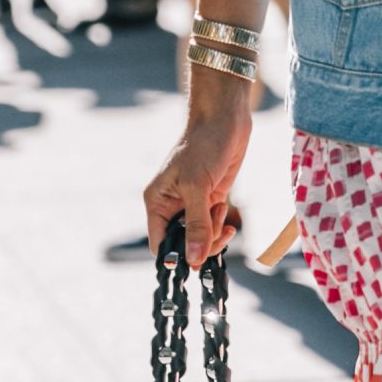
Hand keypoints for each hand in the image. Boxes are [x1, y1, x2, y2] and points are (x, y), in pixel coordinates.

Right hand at [143, 92, 250, 267]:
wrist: (225, 120)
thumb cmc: (203, 146)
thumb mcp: (198, 187)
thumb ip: (197, 225)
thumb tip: (193, 259)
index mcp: (157, 203)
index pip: (160, 244)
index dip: (175, 256)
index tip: (194, 260)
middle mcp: (171, 207)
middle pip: (184, 244)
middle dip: (202, 242)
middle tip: (217, 230)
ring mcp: (192, 205)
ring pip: (201, 237)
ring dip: (214, 231)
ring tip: (219, 208)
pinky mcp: (210, 201)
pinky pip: (214, 226)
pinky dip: (221, 224)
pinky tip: (224, 207)